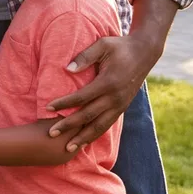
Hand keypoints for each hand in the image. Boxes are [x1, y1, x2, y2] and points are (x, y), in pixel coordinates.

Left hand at [47, 33, 158, 149]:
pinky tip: (84, 141)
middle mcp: (115, 97)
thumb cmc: (120, 47)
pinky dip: (95, 134)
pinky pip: (107, 124)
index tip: (47, 107)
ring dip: (83, 138)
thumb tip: (66, 69)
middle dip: (69, 126)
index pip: (82, 97)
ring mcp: (120, 104)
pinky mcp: (123, 107)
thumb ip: (84, 57)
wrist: (145, 53)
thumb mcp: (102, 45)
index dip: (64, 103)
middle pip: (88, 116)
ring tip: (68, 148)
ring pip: (99, 126)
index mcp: (108, 82)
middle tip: (51, 134)